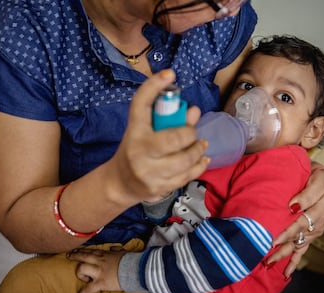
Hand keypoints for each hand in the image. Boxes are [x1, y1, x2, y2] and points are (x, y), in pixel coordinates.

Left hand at [67, 248, 125, 292]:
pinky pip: (88, 289)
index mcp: (105, 254)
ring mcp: (99, 271)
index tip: (77, 250)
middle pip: (83, 256)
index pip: (91, 250)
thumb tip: (114, 248)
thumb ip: (117, 249)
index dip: (83, 250)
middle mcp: (99, 261)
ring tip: (83, 277)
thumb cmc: (130, 260)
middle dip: (75, 256)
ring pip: (81, 268)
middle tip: (69, 256)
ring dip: (80, 273)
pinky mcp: (101, 282)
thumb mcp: (122, 252)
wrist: (135, 268)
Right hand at [109, 69, 208, 202]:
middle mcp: (140, 152)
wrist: (121, 183)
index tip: (170, 73)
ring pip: (185, 160)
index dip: (154, 86)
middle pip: (174, 138)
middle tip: (193, 133)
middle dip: (190, 133)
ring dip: (198, 150)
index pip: (141, 104)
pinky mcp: (161, 188)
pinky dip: (200, 165)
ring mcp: (150, 173)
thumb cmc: (135, 150)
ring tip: (200, 145)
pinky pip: (188, 175)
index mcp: (134, 132)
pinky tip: (202, 159)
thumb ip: (166, 118)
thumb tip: (195, 111)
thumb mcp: (142, 130)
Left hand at [267, 165, 323, 277]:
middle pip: (296, 239)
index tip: (273, 240)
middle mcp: (316, 225)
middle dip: (281, 249)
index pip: (299, 225)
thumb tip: (293, 205)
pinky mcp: (309, 234)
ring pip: (296, 246)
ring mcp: (312, 231)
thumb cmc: (320, 178)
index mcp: (318, 212)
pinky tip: (286, 272)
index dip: (286, 233)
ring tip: (268, 264)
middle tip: (265, 258)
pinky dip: (294, 262)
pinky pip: (302, 250)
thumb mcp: (320, 182)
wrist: (323, 179)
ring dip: (283, 256)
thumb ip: (308, 194)